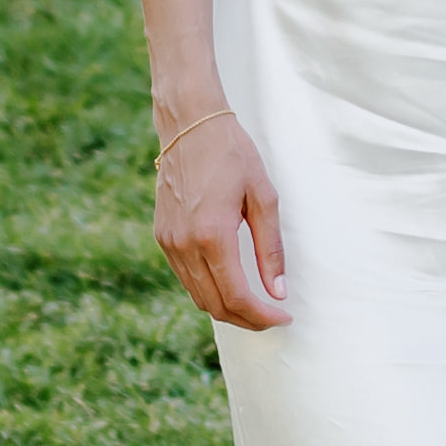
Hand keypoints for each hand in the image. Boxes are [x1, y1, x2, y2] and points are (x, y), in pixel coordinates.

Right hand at [155, 108, 286, 327]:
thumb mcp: (263, 197)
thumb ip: (270, 248)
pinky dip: (208, 290)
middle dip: (247, 320)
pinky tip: (229, 282)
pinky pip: (186, 278)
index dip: (262, 316)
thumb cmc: (232, 154)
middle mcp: (185, 245)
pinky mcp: (162, 236)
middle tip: (272, 316)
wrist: (190, 125)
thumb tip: (278, 291)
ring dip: (227, 309)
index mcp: (212, 235)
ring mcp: (169, 242)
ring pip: (198, 296)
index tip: (284, 317)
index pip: (237, 297)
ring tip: (255, 305)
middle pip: (215, 305)